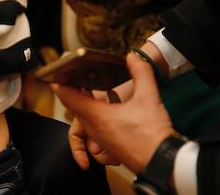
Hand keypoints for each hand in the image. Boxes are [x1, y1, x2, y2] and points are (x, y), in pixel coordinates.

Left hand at [53, 52, 174, 173]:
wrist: (163, 162)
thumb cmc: (152, 134)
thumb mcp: (148, 97)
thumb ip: (140, 72)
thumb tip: (133, 57)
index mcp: (97, 116)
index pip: (68, 97)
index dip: (60, 83)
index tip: (56, 73)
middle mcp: (95, 129)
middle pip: (74, 108)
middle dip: (75, 92)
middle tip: (80, 77)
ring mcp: (102, 140)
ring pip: (86, 120)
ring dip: (91, 105)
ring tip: (104, 93)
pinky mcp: (111, 147)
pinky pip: (97, 131)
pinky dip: (101, 117)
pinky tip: (117, 110)